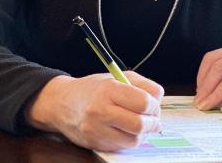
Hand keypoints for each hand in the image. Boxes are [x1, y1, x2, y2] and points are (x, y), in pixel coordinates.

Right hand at [25, 71, 163, 150]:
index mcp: (109, 89)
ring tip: (142, 124)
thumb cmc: (93, 88)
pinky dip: (131, 140)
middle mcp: (101, 110)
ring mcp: (97, 130)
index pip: (143, 102)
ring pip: (133, 139)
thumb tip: (159, 98)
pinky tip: (129, 130)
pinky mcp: (96, 143)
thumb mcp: (117, 76)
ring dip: (144, 133)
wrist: (63, 103)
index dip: (154, 105)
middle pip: (139, 124)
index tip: (155, 105)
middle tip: (154, 118)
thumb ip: (141, 84)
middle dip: (152, 122)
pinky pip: (122, 146)